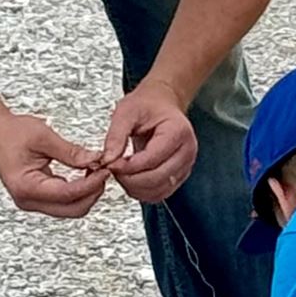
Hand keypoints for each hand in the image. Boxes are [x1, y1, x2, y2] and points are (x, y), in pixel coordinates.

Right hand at [0, 110, 109, 218]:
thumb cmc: (11, 133)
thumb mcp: (44, 137)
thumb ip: (71, 152)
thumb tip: (96, 161)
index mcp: (26, 187)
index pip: (68, 194)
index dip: (91, 184)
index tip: (105, 171)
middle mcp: (28, 200)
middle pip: (72, 209)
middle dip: (92, 192)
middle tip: (104, 171)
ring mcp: (33, 201)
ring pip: (70, 209)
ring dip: (87, 193)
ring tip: (96, 171)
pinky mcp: (38, 197)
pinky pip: (64, 202)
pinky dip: (78, 191)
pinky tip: (86, 175)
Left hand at [103, 81, 197, 205]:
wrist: (162, 103)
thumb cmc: (148, 104)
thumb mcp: (126, 111)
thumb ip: (115, 136)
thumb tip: (108, 160)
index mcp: (178, 132)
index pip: (152, 159)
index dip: (128, 166)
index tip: (111, 163)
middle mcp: (186, 151)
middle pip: (157, 178)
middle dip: (130, 179)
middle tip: (114, 169)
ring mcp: (185, 166)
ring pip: (159, 190)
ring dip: (135, 188)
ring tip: (121, 173)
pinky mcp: (178, 175)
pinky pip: (161, 193)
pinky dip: (143, 191)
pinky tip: (131, 179)